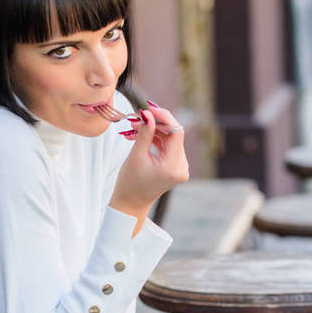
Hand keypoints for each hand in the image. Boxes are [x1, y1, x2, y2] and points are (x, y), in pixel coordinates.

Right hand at [110, 105, 188, 229]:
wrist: (131, 204)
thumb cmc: (130, 184)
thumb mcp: (136, 156)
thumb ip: (144, 133)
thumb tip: (148, 114)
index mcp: (173, 166)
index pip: (176, 132)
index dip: (164, 117)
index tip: (149, 108)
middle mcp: (181, 167)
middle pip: (173, 134)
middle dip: (156, 123)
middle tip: (137, 117)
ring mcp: (179, 167)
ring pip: (169, 139)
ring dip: (154, 130)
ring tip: (134, 127)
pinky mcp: (175, 166)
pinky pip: (167, 146)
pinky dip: (155, 139)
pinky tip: (141, 135)